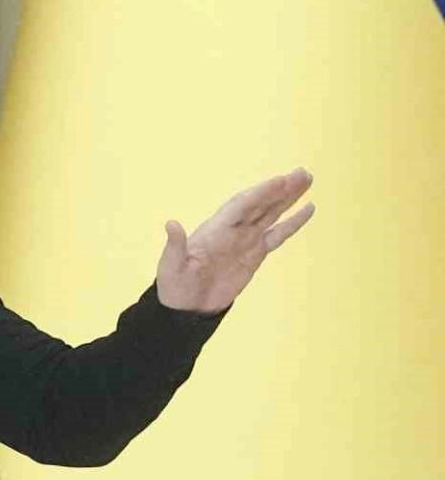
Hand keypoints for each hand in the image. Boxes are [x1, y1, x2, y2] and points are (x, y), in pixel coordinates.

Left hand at [156, 168, 314, 312]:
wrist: (188, 306)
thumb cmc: (175, 284)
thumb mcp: (171, 265)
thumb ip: (175, 245)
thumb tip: (171, 224)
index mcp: (215, 229)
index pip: (242, 206)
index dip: (261, 193)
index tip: (281, 180)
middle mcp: (233, 229)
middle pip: (260, 204)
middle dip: (280, 189)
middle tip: (302, 173)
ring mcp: (245, 240)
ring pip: (271, 213)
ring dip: (288, 197)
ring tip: (306, 179)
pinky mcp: (255, 253)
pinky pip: (278, 235)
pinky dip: (293, 223)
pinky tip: (308, 209)